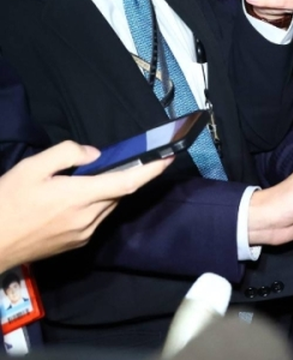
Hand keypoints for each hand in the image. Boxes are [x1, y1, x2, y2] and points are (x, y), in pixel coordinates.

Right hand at [0, 142, 171, 267]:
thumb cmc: (6, 203)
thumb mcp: (32, 167)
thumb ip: (67, 154)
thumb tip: (95, 155)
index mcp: (80, 197)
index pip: (128, 182)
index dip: (152, 170)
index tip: (169, 158)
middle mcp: (88, 218)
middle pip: (119, 193)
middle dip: (125, 176)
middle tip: (121, 161)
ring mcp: (83, 234)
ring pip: (108, 206)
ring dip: (109, 191)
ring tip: (91, 179)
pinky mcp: (75, 244)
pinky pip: (97, 219)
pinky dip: (97, 205)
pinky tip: (77, 198)